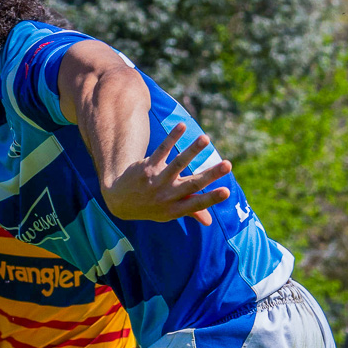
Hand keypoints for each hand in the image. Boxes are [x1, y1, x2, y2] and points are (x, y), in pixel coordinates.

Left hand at [100, 124, 230, 226]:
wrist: (120, 200)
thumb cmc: (151, 205)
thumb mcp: (168, 213)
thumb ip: (190, 211)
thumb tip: (209, 221)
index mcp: (174, 209)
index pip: (196, 204)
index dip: (211, 199)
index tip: (226, 192)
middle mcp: (166, 195)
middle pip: (191, 184)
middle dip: (210, 175)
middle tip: (228, 165)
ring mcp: (156, 180)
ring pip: (177, 164)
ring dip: (192, 150)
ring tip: (205, 139)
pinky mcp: (147, 166)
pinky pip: (161, 150)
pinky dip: (172, 138)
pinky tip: (182, 126)